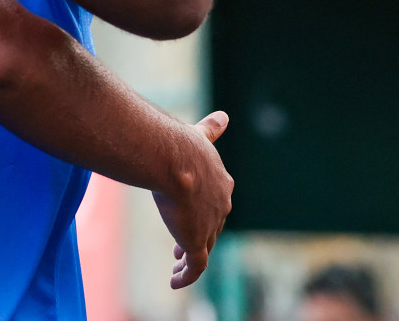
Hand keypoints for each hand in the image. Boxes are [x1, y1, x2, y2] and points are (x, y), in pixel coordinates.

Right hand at [152, 111, 231, 288]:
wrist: (174, 158)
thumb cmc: (180, 144)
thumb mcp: (200, 136)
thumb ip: (211, 129)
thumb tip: (225, 116)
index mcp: (220, 181)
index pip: (216, 200)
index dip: (204, 209)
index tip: (191, 215)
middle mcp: (220, 204)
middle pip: (212, 226)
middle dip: (198, 234)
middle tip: (180, 244)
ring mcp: (210, 225)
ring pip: (204, 247)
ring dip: (189, 256)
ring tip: (177, 262)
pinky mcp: (196, 241)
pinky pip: (195, 267)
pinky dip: (186, 276)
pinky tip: (174, 282)